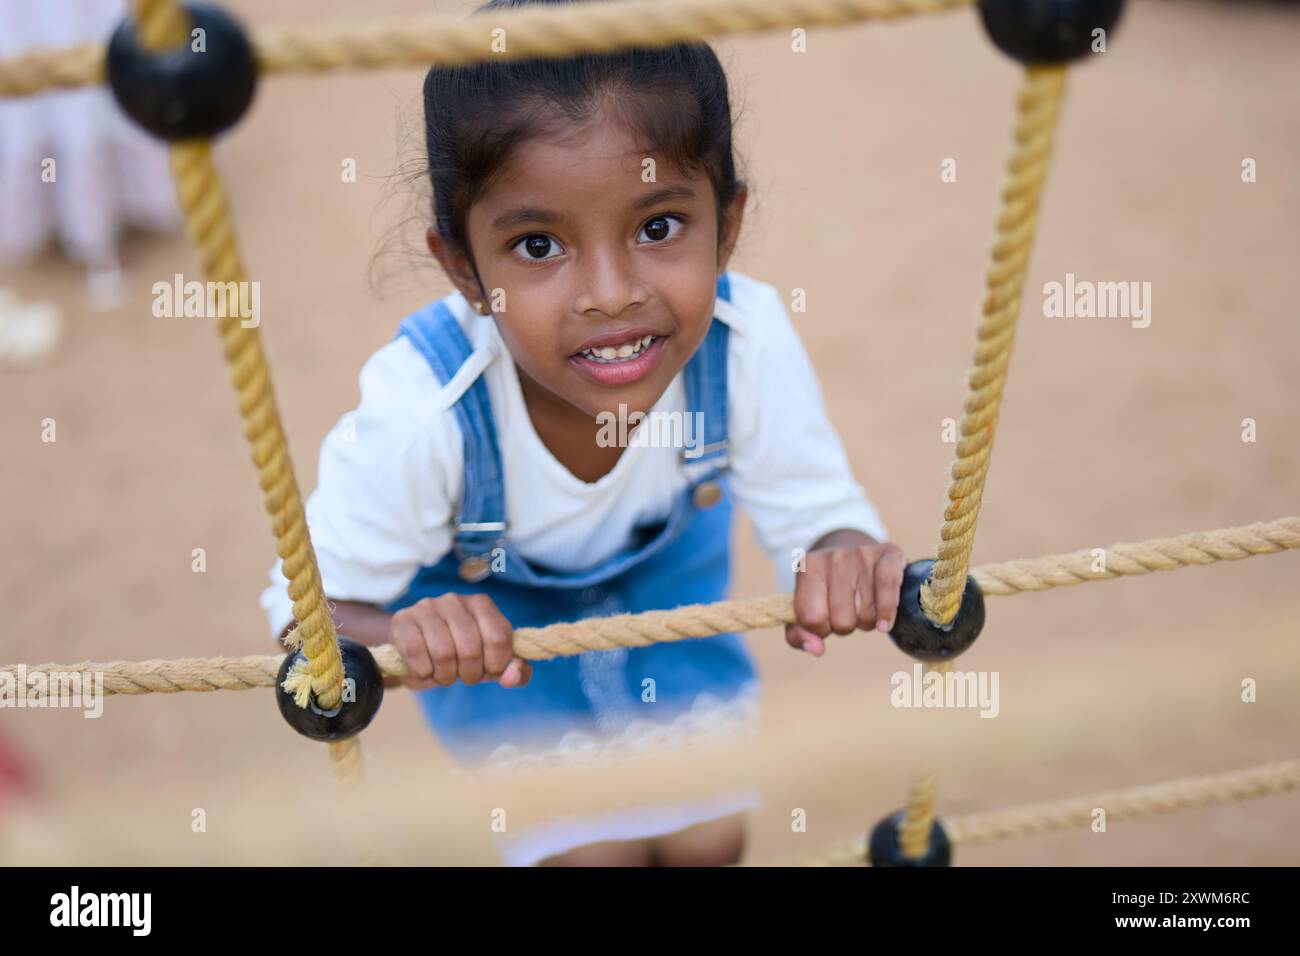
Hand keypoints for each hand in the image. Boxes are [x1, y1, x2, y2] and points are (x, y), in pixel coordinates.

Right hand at [389, 593, 532, 688]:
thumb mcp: (489, 664)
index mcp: (481, 604)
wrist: (414, 648)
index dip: (495, 665)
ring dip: (445, 676)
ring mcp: (426, 607)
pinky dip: (423, 672)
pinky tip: (425, 670)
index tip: (487, 671)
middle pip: (471, 648)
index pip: (499, 637)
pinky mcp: (402, 621)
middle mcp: (454, 600)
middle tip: (461, 676)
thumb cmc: (459, 656)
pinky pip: (416, 653)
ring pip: (443, 652)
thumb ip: (514, 672)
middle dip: (469, 674)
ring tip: (443, 674)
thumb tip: (514, 676)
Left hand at [786, 541, 906, 655]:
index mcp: (806, 569)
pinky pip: (888, 587)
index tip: (826, 619)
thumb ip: (798, 635)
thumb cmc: (827, 590)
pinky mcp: (888, 555)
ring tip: (863, 605)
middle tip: (847, 612)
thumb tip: (816, 650)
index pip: (812, 619)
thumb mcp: (805, 609)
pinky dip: (887, 611)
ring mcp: (861, 554)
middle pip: (842, 621)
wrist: (853, 553)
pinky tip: (884, 623)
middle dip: (846, 625)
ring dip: (868, 620)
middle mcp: (832, 558)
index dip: (821, 629)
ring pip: (867, 614)